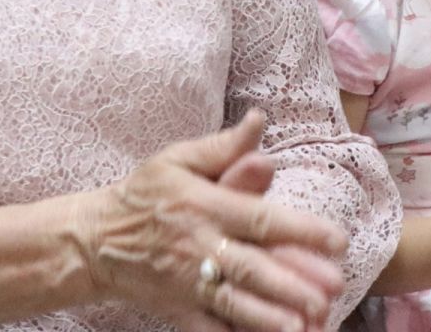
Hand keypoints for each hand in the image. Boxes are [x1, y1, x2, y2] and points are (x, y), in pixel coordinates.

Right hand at [87, 110, 347, 331]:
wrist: (94, 241)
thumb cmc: (143, 194)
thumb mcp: (177, 159)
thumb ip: (223, 147)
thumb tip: (259, 120)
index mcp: (204, 205)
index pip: (259, 218)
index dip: (300, 229)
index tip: (337, 240)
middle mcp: (199, 246)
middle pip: (252, 266)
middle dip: (293, 281)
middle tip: (333, 291)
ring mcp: (187, 284)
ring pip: (234, 303)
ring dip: (270, 316)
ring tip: (305, 326)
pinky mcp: (177, 312)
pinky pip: (210, 331)